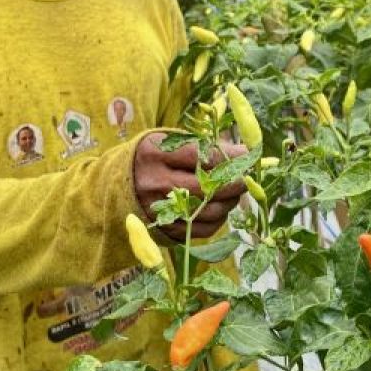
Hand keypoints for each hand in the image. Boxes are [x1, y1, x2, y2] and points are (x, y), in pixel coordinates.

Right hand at [133, 132, 247, 240]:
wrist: (121, 183)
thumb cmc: (155, 156)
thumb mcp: (170, 141)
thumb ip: (204, 144)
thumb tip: (245, 153)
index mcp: (154, 152)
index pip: (202, 156)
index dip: (231, 158)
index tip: (248, 156)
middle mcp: (153, 181)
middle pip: (206, 187)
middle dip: (234, 183)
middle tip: (247, 179)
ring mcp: (157, 208)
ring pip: (207, 211)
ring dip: (229, 202)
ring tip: (234, 192)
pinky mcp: (163, 228)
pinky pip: (201, 229)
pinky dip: (218, 219)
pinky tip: (220, 207)